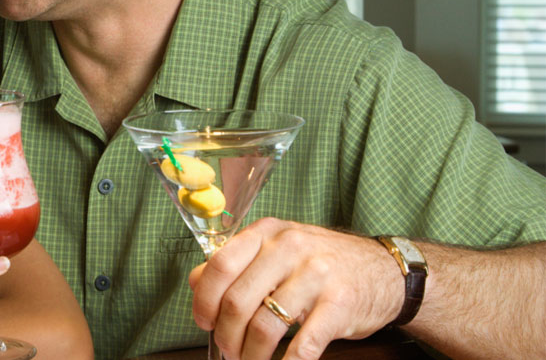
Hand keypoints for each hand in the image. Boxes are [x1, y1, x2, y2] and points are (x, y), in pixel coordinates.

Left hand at [187, 217, 403, 359]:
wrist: (384, 271)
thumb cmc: (323, 263)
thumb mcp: (278, 249)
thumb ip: (238, 262)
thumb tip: (196, 282)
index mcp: (268, 233)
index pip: (220, 265)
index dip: (204, 299)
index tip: (202, 320)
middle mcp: (289, 248)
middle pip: (237, 301)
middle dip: (226, 335)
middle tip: (228, 349)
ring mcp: (316, 276)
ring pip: (265, 326)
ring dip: (251, 354)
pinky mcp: (339, 305)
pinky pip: (303, 345)